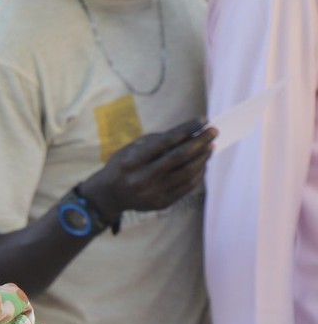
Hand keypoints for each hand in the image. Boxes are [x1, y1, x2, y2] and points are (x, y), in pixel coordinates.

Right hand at [84, 122, 215, 217]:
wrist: (109, 196)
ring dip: (202, 158)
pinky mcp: (161, 203)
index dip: (186, 129)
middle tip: (214, 131)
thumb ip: (157, 141)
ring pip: (187, 173)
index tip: (203, 120)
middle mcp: (142, 178)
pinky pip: (187, 187)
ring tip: (210, 147)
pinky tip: (202, 163)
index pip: (165, 142)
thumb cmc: (122, 166)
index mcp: (132, 162)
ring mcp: (152, 193)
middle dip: (200, 142)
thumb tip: (189, 133)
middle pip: (179, 157)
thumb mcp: (130, 149)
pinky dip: (198, 173)